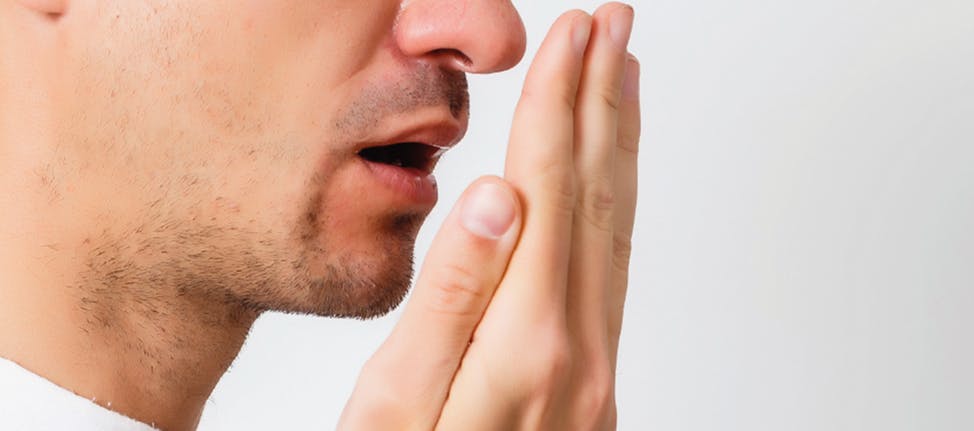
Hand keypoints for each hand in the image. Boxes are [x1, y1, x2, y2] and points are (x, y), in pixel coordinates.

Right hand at [339, 3, 639, 428]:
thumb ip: (452, 299)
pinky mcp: (592, 374)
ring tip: (624, 74)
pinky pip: (616, 265)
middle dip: (603, 98)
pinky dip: (618, 202)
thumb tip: (500, 196)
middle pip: (596, 194)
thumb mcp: (397, 406)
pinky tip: (610, 176)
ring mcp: (595, 364)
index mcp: (525, 341)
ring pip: (617, 225)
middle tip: (615, 22)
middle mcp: (578, 347)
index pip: (548, 191)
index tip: (576, 36)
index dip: (561, 105)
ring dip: (619, 141)